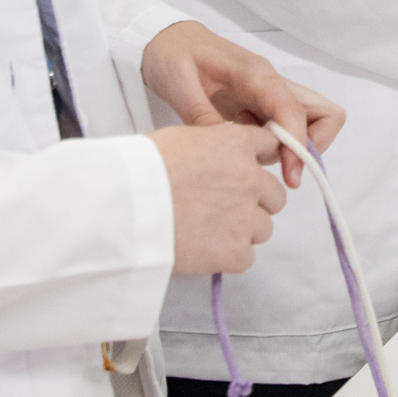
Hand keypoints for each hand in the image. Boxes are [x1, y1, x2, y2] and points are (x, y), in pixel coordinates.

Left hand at [140, 22, 344, 184]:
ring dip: (289, 149)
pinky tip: (243, 146)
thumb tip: (229, 151)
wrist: (166, 39)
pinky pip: (285, 129)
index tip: (290, 178)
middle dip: (312, 146)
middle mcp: (271, 83)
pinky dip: (275, 146)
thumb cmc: (173, 55)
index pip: (296, 112)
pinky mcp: (261, 105)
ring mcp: (269, 94)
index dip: (299, 147)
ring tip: (249, 153)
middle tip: (281, 168)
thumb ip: (203, 118)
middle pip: (323, 114)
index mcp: (256, 74)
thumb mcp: (179, 86)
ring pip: (308, 124)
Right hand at [150, 123, 286, 273]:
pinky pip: (246, 257)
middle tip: (221, 210)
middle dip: (254, 202)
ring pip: (263, 227)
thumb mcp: (181, 139)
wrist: (123, 211)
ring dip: (242, 231)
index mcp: (235, 144)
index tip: (249, 173)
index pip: (270, 146)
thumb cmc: (140, 174)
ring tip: (205, 231)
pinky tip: (201, 248)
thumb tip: (222, 161)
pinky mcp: (237, 251)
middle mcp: (250, 178)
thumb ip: (214, 147)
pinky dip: (227, 257)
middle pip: (274, 194)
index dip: (257, 162)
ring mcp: (247, 216)